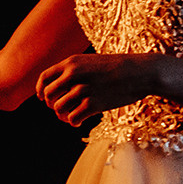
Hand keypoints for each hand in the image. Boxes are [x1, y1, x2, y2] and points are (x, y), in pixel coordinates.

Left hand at [35, 53, 163, 125]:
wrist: (141, 72)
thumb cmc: (118, 67)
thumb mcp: (91, 62)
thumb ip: (75, 71)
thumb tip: (60, 86)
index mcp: (71, 62)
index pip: (44, 77)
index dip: (41, 90)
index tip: (44, 98)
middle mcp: (73, 75)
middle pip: (48, 95)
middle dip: (52, 104)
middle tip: (61, 109)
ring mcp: (83, 89)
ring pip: (58, 108)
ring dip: (62, 116)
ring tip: (70, 117)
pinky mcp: (93, 104)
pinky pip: (72, 118)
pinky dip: (73, 122)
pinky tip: (78, 122)